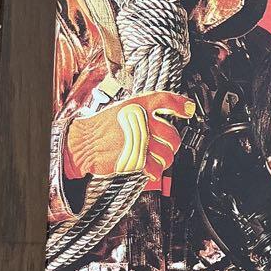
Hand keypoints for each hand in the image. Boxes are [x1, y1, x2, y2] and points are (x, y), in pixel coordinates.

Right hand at [64, 91, 194, 190]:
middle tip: (165, 144)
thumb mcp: (122, 108)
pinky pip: (156, 168)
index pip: (166, 100)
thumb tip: (163, 117)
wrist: (82, 142)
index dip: (181, 104)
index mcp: (138, 106)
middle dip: (172, 143)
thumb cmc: (101, 127)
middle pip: (173, 135)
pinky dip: (156, 170)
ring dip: (165, 158)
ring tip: (158, 157)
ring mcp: (141, 141)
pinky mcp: (137, 159)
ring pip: (168, 154)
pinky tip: (152, 168)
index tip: (188, 110)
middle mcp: (142, 121)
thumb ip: (143, 111)